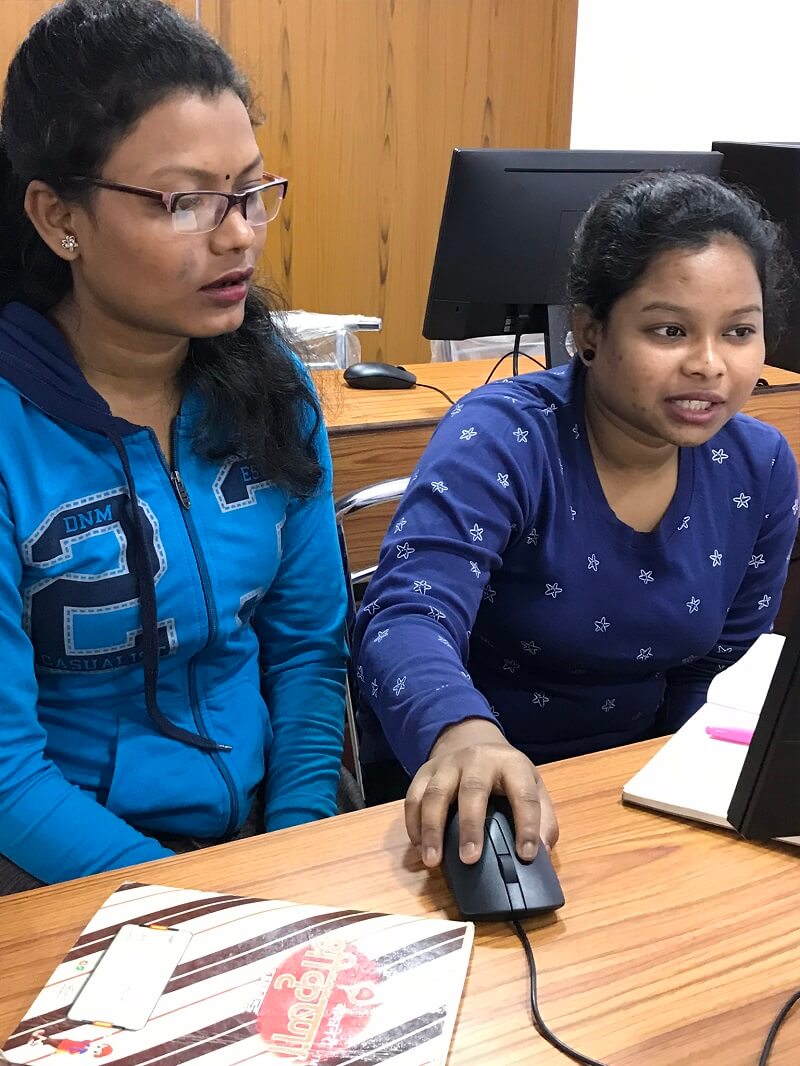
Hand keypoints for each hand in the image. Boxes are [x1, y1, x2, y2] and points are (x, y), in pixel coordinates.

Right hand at [404, 717, 558, 867]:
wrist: (472, 740)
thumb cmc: (505, 774)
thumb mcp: (532, 785)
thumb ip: (543, 816)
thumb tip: (542, 853)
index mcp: (511, 765)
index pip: (524, 795)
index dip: (528, 825)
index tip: (526, 855)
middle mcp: (478, 760)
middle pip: (472, 790)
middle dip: (470, 826)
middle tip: (470, 859)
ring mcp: (448, 764)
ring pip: (436, 793)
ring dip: (432, 828)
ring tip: (433, 861)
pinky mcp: (425, 771)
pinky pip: (413, 797)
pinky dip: (413, 824)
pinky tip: (419, 847)